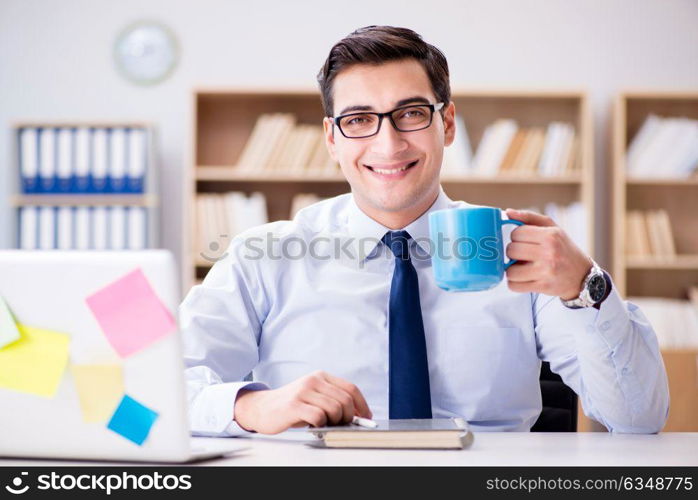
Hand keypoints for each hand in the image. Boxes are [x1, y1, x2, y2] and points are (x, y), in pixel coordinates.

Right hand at [233, 370, 371, 433]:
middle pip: (345, 400)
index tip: (365, 418)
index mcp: (321, 376)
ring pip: (335, 409)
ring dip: (334, 422)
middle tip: (341, 425)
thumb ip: (332, 400)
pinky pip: (319, 417)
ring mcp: (303, 391)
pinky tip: (313, 426)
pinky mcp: (294, 405)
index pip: (351, 388)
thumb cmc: (292, 405)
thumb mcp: (314, 396)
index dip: (362, 405)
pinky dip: (321, 425)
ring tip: (324, 424)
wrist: (262, 407)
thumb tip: (357, 415)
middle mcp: (313, 380)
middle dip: (348, 417)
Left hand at [504, 208, 591, 300]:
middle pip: (511, 251)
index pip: (516, 233)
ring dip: (513, 270)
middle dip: (514, 253)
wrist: (583, 276)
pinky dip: (515, 283)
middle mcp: (549, 253)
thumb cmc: (564, 250)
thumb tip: (507, 212)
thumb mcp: (553, 228)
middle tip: (523, 255)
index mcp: (550, 236)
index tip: (524, 241)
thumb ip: (529, 218)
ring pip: (510, 271)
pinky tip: (524, 278)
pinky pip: (514, 286)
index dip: (517, 237)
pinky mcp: (543, 287)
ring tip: (523, 268)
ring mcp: (546, 271)